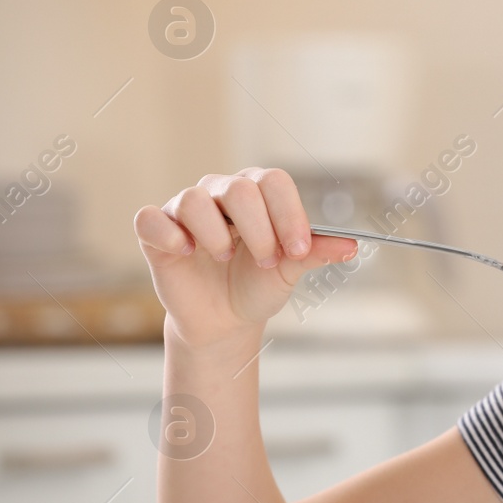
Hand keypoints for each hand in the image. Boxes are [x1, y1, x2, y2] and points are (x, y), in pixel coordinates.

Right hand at [133, 168, 358, 348]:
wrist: (224, 319)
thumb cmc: (257, 285)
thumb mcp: (290, 271)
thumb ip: (316, 253)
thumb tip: (352, 245)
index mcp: (258, 192)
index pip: (274, 182)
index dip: (289, 215)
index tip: (298, 250)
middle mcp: (220, 191)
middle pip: (240, 190)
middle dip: (260, 231)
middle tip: (267, 261)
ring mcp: (185, 210)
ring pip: (195, 200)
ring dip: (217, 236)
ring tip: (226, 259)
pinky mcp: (155, 233)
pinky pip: (151, 219)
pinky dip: (170, 236)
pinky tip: (187, 253)